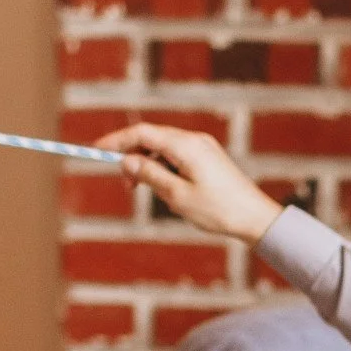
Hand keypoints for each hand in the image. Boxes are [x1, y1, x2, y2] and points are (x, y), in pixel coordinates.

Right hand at [96, 122, 284, 244]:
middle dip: (132, 156)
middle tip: (127, 185)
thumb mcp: (177, 195)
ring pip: (163, 148)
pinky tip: (169, 191)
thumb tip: (126, 161)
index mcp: (185, 146)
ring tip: (149, 192)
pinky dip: (164, 168)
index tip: (96, 150)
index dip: (116, 140)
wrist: (254, 217)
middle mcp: (194, 140)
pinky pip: (177, 156)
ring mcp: (203, 147)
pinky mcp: (208, 157)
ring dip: (148, 165)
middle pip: (151, 138)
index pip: (141, 133)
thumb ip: (150, 174)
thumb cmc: (218, 209)